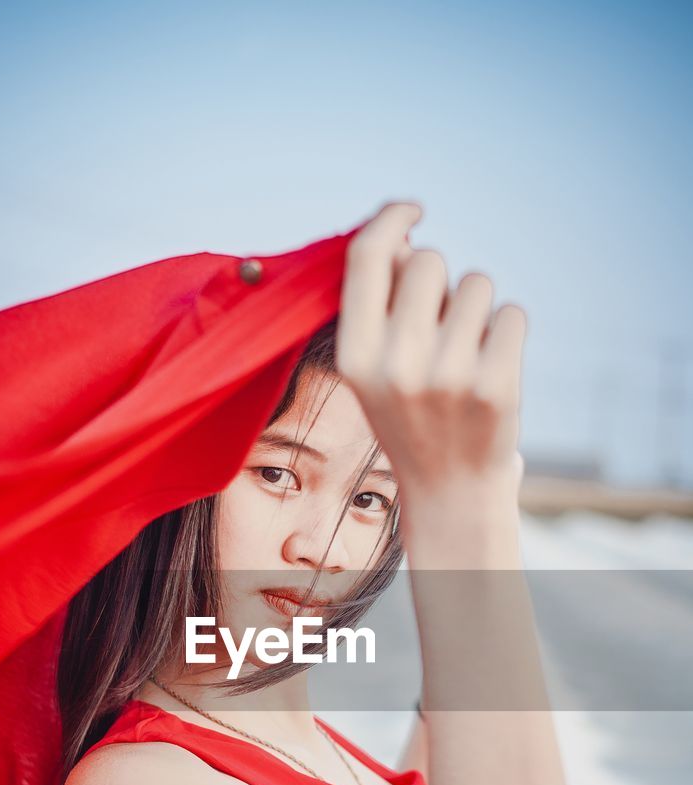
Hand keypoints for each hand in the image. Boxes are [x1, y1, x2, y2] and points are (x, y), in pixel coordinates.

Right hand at [336, 202, 526, 501]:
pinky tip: (491, 369)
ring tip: (465, 355)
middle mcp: (396, 365)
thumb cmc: (412, 414)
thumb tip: (400, 233)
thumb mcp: (376, 366)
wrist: (450, 491)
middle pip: (428, 260)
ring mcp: (448, 377)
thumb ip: (381, 302)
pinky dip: (506, 332)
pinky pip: (512, 314)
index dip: (392, 218)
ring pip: (476, 284)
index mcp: (355, 356)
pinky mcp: (496, 386)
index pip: (369, 257)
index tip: (414, 209)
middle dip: (440, 278)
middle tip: (441, 324)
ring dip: (476, 307)